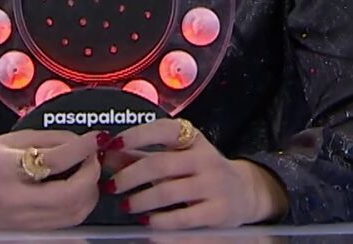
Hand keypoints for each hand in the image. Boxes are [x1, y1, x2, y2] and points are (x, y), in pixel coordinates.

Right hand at [0, 129, 104, 228]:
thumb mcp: (9, 140)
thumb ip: (47, 139)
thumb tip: (80, 140)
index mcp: (8, 171)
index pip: (56, 160)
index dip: (82, 147)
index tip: (94, 138)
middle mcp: (16, 202)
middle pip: (72, 196)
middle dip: (91, 174)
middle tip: (92, 157)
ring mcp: (22, 221)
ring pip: (73, 214)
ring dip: (89, 192)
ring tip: (85, 172)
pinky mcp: (27, 231)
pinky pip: (64, 222)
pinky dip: (78, 205)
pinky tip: (75, 189)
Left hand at [105, 119, 285, 229]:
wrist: (246, 192)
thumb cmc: (201, 172)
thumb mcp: (177, 158)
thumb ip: (141, 156)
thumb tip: (106, 155)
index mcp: (192, 138)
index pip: (162, 130)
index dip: (136, 135)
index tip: (112, 144)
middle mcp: (205, 158)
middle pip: (160, 164)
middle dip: (130, 176)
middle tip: (111, 186)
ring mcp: (214, 184)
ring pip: (169, 191)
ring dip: (141, 200)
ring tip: (126, 205)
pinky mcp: (218, 210)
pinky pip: (183, 217)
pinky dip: (161, 221)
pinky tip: (147, 221)